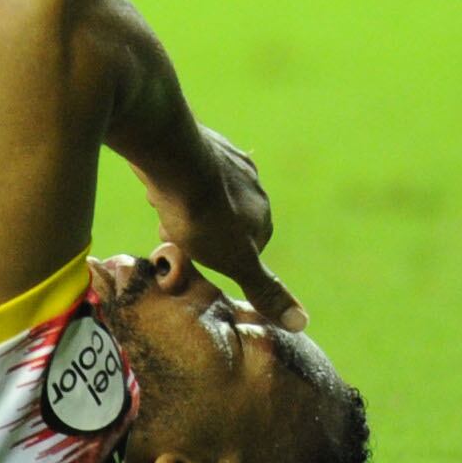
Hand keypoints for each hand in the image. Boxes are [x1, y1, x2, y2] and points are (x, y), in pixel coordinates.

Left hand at [146, 128, 293, 326]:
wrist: (174, 156)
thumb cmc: (202, 214)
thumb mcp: (235, 260)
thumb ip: (265, 288)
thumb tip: (301, 323)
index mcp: (263, 216)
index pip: (244, 247)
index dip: (215, 256)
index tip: (192, 257)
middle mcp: (254, 186)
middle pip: (223, 218)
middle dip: (199, 230)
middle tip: (169, 233)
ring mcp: (229, 160)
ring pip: (205, 192)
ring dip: (185, 204)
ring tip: (163, 207)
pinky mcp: (202, 140)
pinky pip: (188, 166)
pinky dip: (175, 178)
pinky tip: (160, 182)